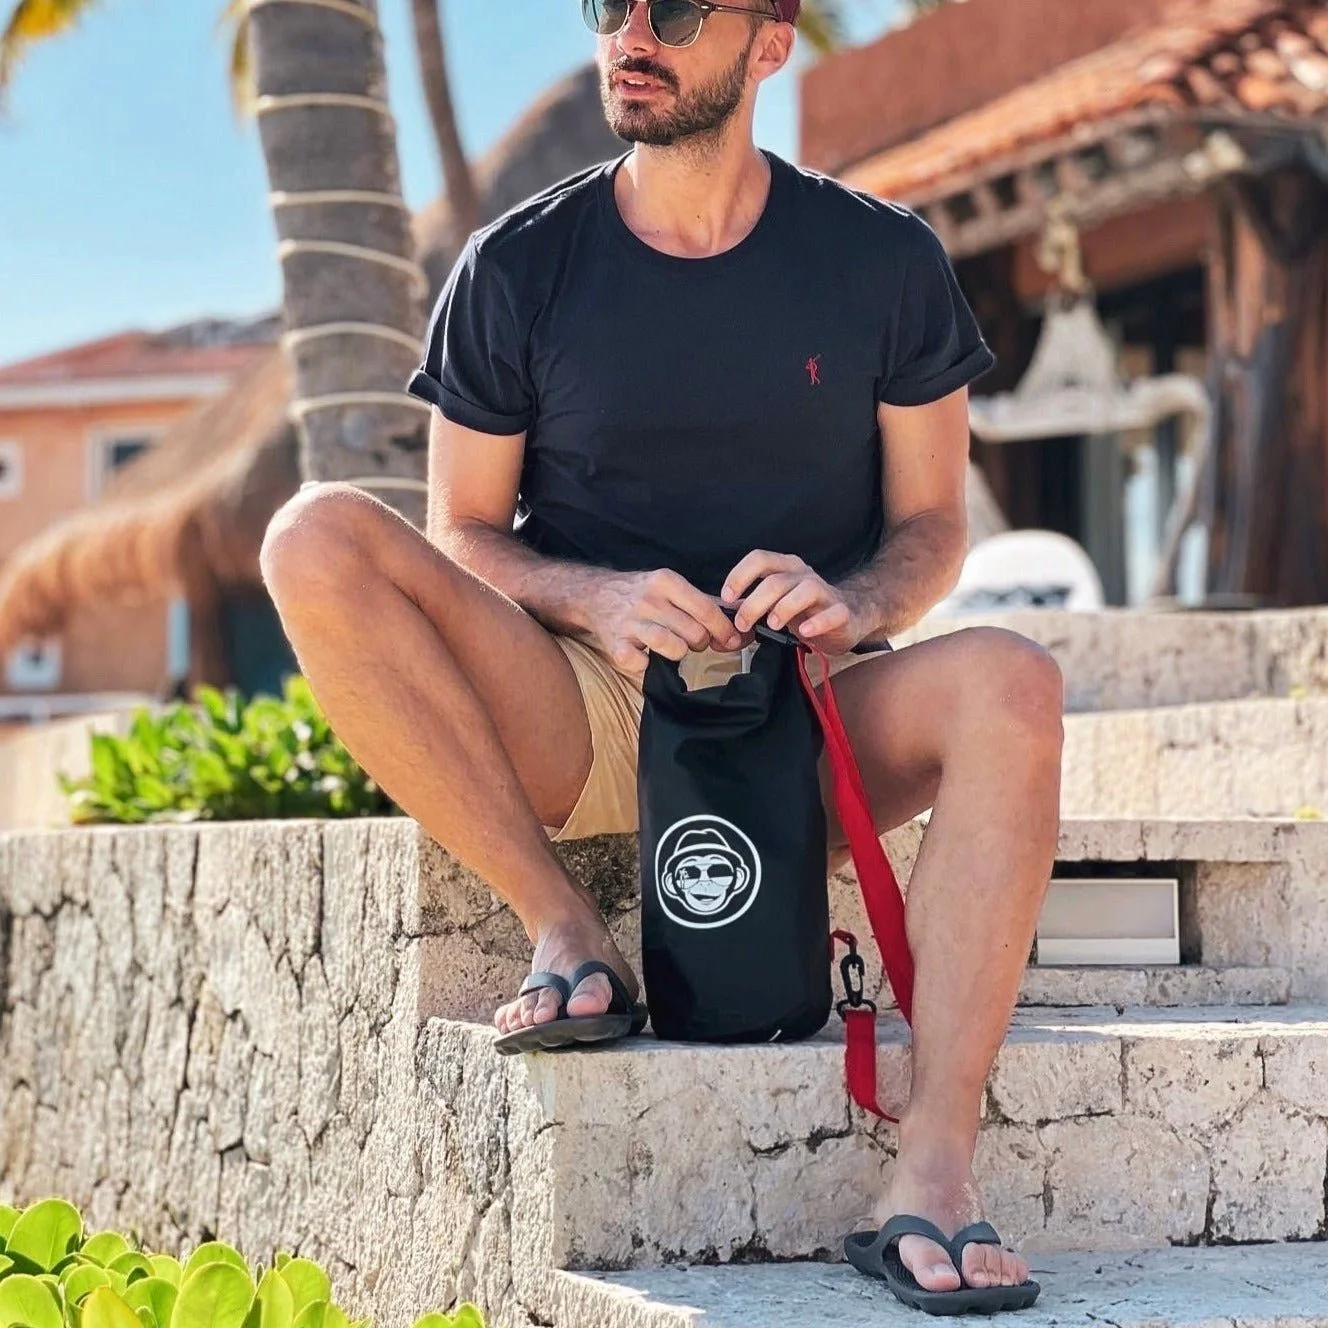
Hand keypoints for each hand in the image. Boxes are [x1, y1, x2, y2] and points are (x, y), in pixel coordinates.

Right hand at [585, 569, 743, 674]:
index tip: (731, 640)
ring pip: (674, 648)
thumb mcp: (671, 587)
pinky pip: (642, 664)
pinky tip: (644, 655)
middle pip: (694, 633)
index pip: (706, 609)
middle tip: (689, 639)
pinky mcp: (615, 644)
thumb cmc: (641, 594)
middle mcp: (649, 600)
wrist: (595, 595)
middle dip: (699, 642)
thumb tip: (741, 617)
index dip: (724, 629)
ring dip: (677, 653)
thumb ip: (705, 603)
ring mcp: (630, 623)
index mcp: (666, 581)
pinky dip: (646, 665)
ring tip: (670, 646)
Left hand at [721, 551, 870, 655]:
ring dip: (784, 607)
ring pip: (805, 590)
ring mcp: (825, 592)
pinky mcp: (842, 612)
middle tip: (742, 623)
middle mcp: (804, 575)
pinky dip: (817, 622)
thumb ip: (750, 613)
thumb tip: (720, 628)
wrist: (846, 618)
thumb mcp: (773, 608)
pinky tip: (804, 633)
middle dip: (754, 602)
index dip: (740, 575)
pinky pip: (832, 613)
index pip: (759, 559)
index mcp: (785, 568)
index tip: (726, 597)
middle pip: (776, 581)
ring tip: (772, 625)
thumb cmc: (803, 611)